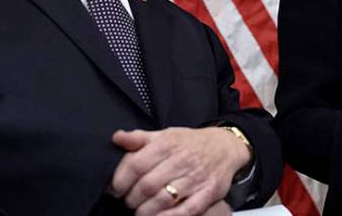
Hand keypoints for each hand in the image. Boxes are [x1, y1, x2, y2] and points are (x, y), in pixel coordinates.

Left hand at [110, 127, 251, 215]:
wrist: (225, 147)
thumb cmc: (191, 143)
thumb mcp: (166, 134)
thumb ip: (140, 138)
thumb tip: (117, 138)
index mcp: (167, 143)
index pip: (136, 165)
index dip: (120, 180)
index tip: (116, 189)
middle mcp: (181, 160)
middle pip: (147, 185)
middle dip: (132, 199)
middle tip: (129, 202)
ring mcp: (196, 178)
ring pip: (163, 200)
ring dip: (145, 211)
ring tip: (141, 211)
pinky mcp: (208, 193)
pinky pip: (185, 211)